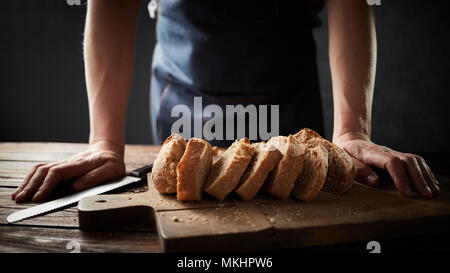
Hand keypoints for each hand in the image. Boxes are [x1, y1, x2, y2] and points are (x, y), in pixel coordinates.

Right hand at [11, 141, 125, 202]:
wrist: (108, 149)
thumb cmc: (112, 162)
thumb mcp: (112, 169)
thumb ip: (95, 177)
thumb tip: (75, 187)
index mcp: (80, 164)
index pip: (58, 173)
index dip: (46, 185)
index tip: (38, 198)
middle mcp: (68, 163)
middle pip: (44, 171)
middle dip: (31, 186)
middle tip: (21, 199)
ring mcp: (63, 164)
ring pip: (40, 170)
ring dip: (28, 182)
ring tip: (17, 195)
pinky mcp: (61, 167)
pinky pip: (42, 170)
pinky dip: (31, 178)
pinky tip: (25, 187)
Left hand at [333, 132, 439, 197]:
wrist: (350, 139)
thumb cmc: (346, 153)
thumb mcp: (346, 161)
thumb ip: (359, 170)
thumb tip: (375, 182)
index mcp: (371, 153)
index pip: (392, 162)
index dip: (401, 177)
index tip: (406, 192)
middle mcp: (386, 151)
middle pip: (408, 161)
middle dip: (419, 178)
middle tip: (426, 195)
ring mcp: (393, 152)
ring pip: (414, 160)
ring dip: (425, 175)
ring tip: (432, 191)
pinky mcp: (397, 156)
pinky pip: (415, 162)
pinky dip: (425, 172)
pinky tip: (430, 183)